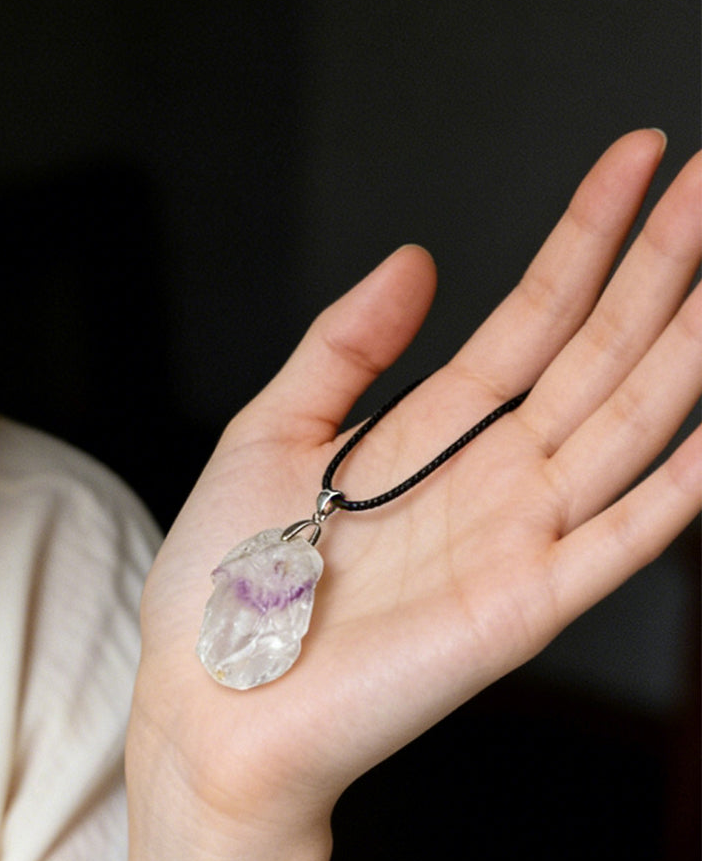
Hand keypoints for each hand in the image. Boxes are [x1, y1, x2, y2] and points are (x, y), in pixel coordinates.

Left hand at [130, 131, 700, 840]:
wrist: (206, 702)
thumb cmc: (220, 586)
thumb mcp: (267, 436)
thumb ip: (341, 350)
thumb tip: (415, 258)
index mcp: (424, 437)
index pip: (529, 321)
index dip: (583, 241)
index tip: (633, 158)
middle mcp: (483, 481)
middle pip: (593, 357)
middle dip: (660, 268)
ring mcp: (512, 542)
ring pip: (626, 426)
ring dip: (688, 350)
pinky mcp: (521, 609)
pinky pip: (623, 539)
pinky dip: (682, 485)